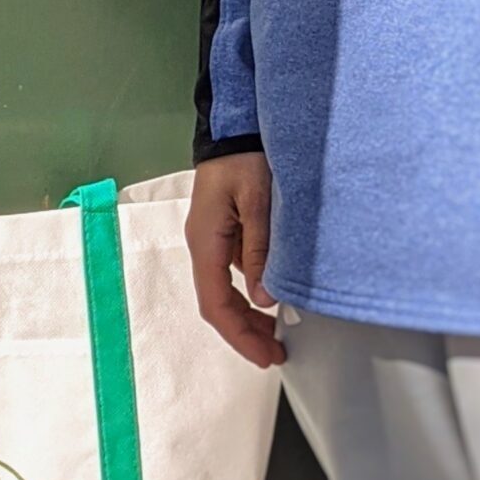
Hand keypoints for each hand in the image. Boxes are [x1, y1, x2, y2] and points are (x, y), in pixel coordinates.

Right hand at [185, 152, 284, 368]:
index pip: (215, 303)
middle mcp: (203, 244)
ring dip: (248, 314)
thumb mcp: (257, 201)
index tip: (266, 355)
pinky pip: (233, 271)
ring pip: (224, 290)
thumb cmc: (244, 156)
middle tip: (276, 353)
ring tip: (276, 333)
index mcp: (205, 241)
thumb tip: (264, 299)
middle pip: (217, 302)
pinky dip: (250, 292)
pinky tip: (271, 296)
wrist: (235, 123)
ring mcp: (212, 238)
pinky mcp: (223, 230)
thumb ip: (260, 249)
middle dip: (245, 332)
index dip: (240, 335)